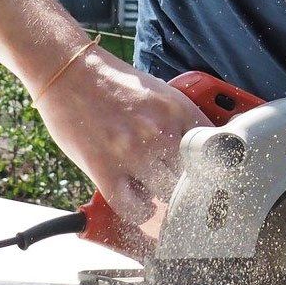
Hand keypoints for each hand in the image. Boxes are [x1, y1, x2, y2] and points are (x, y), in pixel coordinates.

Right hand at [33, 45, 209, 220]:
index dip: (216, 166)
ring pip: (166, 194)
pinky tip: (140, 203)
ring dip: (163, 196)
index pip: (215, 149)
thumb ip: (181, 120)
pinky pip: (133, 208)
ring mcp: (132, 152)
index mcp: (177, 109)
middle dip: (188, 183)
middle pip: (192, 176)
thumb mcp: (160, 92)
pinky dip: (140, 211)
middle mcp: (159, 131)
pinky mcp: (105, 170)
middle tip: (181, 185)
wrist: (70, 73)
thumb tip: (202, 149)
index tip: (213, 175)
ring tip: (156, 188)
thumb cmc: (114, 83)